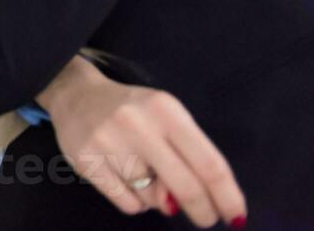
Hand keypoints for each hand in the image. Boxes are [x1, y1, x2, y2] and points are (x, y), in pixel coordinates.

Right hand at [40, 58, 247, 227]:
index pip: (208, 163)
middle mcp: (138, 125)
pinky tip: (126, 180)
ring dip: (159, 199)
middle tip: (206, 219)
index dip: (227, 195)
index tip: (236, 215)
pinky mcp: (86, 162)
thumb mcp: (166, 117)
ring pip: (154, 199)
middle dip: (203, 211)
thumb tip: (195, 203)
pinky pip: (129, 204)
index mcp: (165, 110)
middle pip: (186, 186)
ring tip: (144, 175)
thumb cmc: (134, 111)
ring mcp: (109, 144)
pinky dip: (135, 201)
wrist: (76, 95)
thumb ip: (187, 154)